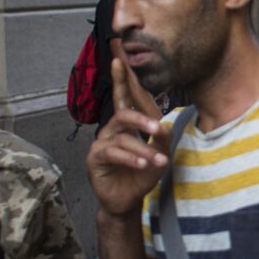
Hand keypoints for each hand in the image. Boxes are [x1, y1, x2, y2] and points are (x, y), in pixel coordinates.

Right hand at [86, 41, 173, 217]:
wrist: (127, 199)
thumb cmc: (141, 174)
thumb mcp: (158, 156)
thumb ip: (161, 140)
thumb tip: (162, 126)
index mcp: (127, 124)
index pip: (125, 97)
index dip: (122, 79)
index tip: (119, 59)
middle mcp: (113, 129)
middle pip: (122, 111)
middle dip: (140, 118)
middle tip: (156, 128)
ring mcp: (103, 142)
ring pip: (123, 136)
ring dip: (143, 149)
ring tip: (157, 161)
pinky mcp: (96, 157)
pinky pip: (114, 152)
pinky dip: (131, 158)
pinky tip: (142, 164)